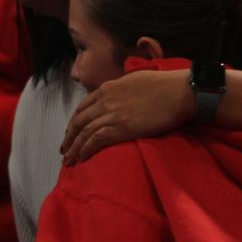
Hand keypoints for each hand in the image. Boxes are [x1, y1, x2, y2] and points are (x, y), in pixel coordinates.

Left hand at [61, 69, 193, 164]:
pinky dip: (85, 150)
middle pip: (78, 121)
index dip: (74, 122)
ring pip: (83, 133)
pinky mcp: (120, 128)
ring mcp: (111, 114)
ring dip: (73, 149)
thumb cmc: (164, 85)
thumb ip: (120, 91)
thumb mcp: (134, 81)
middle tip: (64, 150)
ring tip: (68, 160)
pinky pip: (94, 141)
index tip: (71, 132)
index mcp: (107, 88)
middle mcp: (104, 100)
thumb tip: (118, 99)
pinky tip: (81, 159)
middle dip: (69, 138)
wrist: (178, 92)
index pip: (83, 107)